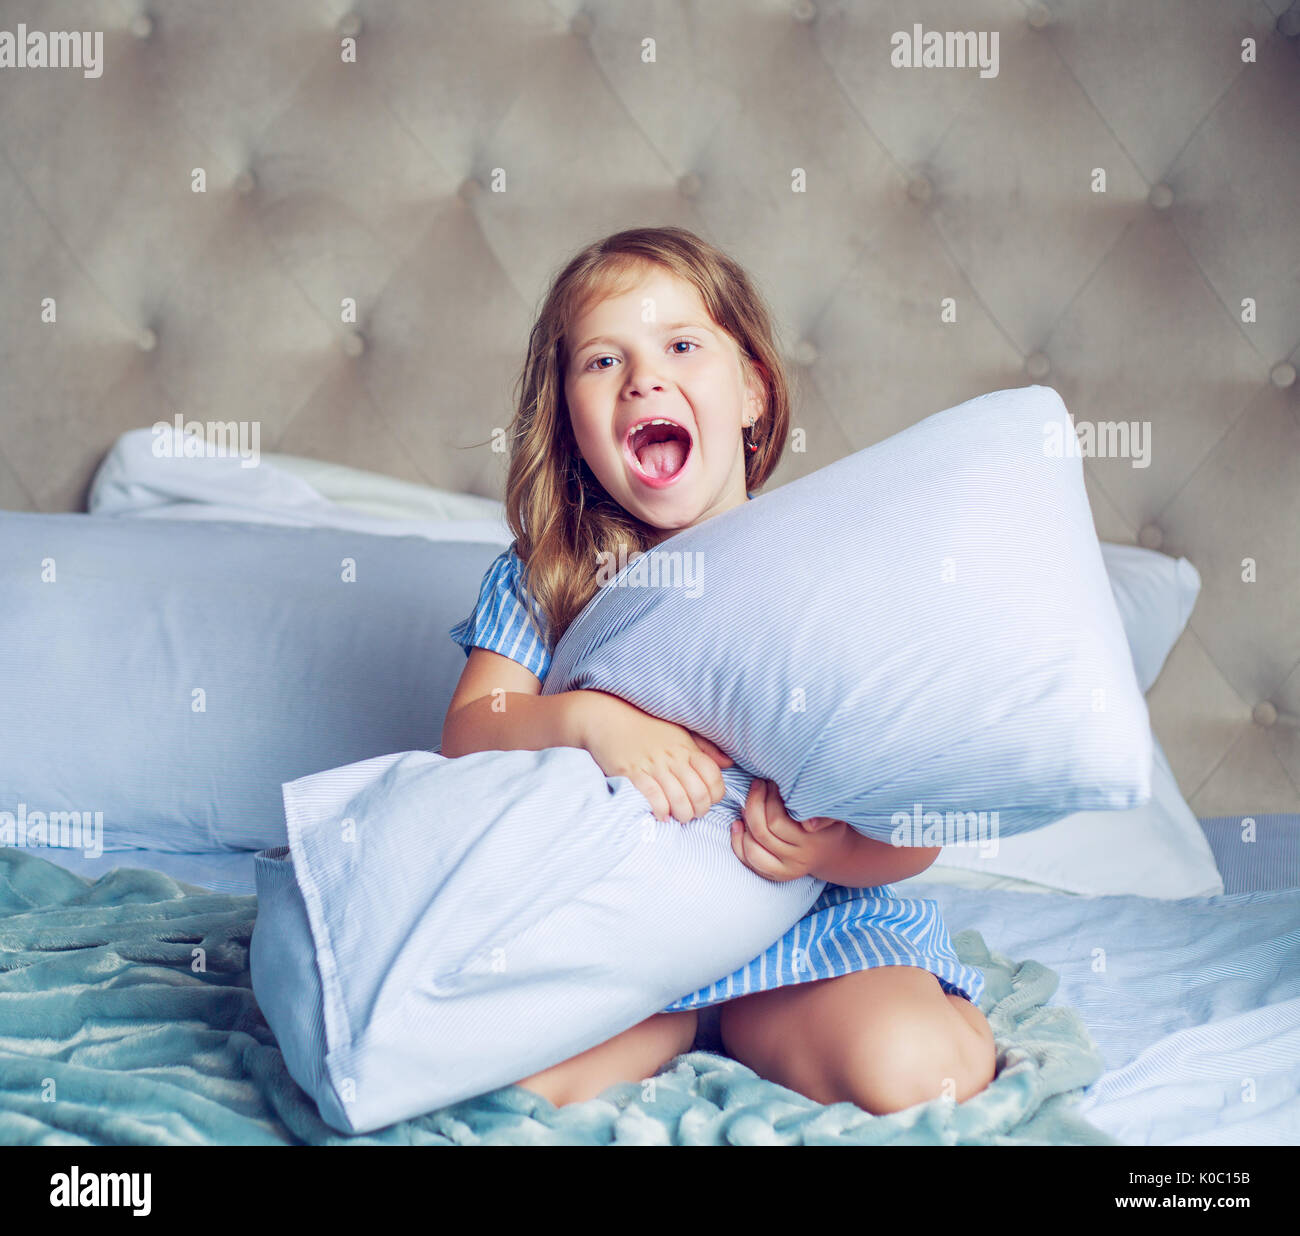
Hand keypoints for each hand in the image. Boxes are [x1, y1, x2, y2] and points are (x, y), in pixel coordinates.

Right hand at [575, 689, 732, 823]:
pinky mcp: (633, 773)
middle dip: (699, 811)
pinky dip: (661, 811)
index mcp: (687, 748)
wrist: (609, 718)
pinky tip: (660, 814)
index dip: (715, 795)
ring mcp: (653, 766)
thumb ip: (705, 749)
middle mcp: (673, 758)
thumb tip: (728, 763)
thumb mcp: (680, 731)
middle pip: (699, 794)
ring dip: (681, 815)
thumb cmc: (646, 726)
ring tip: (677, 816)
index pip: (714, 778)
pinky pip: (654, 798)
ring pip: (679, 801)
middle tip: (692, 813)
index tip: (707, 800)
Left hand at [730, 778, 846, 881]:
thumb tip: (809, 823)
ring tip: (748, 804)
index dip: (768, 798)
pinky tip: (738, 823)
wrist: (832, 852)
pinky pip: (748, 861)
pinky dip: (737, 841)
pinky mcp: (773, 875)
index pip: (777, 821)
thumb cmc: (828, 825)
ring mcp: (784, 870)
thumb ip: (824, 815)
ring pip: (752, 849)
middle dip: (754, 804)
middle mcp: (797, 859)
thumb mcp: (833, 815)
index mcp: (811, 843)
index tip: (770, 783)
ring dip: (745, 823)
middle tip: (757, 786)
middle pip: (762, 833)